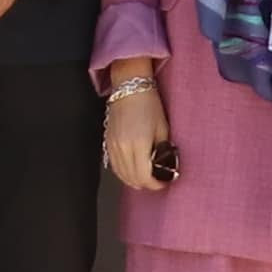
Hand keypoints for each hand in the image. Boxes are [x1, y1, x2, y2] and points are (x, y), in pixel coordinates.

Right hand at [99, 78, 168, 196]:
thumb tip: (164, 166)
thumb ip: (163, 151)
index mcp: (138, 144)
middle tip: (157, 182)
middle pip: (132, 178)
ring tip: (145, 179)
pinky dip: (123, 173)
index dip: (155, 184)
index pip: (144, 176)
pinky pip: (113, 165)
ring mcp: (112, 146)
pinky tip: (131, 172)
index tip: (163, 183)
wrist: (130, 88)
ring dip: (133, 180)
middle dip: (146, 184)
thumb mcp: (163, 128)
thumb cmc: (149, 105)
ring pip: (121, 174)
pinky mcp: (107, 142)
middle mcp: (122, 148)